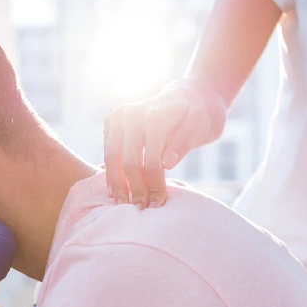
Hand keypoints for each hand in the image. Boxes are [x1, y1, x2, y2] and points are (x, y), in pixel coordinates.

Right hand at [103, 78, 225, 208]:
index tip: (158, 205)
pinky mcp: (110, 120)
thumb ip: (183, 143)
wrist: (183, 96)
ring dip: (117, 184)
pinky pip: (107, 151)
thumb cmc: (194, 116)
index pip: (152, 161)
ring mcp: (118, 115)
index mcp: (155, 115)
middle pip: (128, 162)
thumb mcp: (199, 126)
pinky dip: (110, 171)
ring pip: (111, 159)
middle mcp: (132, 113)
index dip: (155, 186)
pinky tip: (116, 189)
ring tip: (123, 204)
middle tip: (141, 209)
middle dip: (135, 189)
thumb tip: (167, 164)